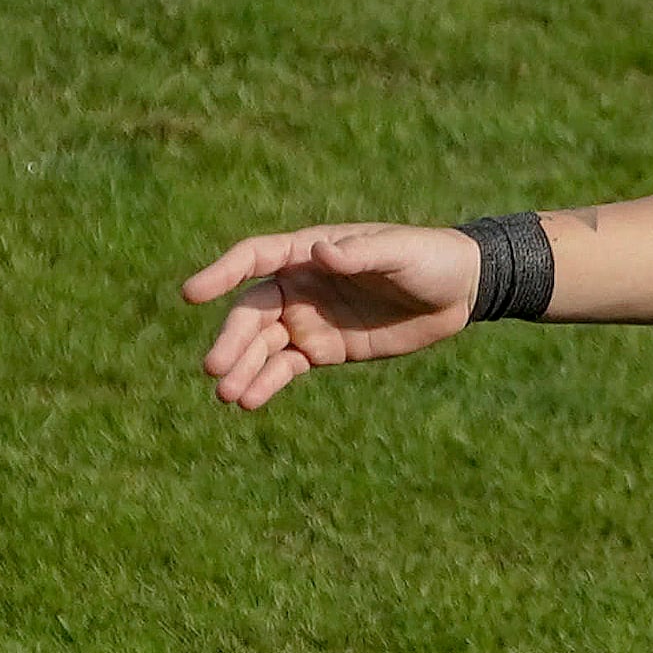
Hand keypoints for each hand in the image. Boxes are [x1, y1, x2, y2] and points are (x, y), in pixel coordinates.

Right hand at [184, 222, 483, 410]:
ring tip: (226, 394)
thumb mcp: (398, 252)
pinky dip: (266, 383)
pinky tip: (249, 401)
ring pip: (263, 345)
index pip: (253, 258)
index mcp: (308, 251)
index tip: (192, 294)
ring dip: (242, 368)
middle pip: (252, 312)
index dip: (221, 274)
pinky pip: (286, 367)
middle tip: (213, 368)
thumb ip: (359, 254)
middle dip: (232, 339)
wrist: (459, 291)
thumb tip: (319, 252)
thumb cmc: (428, 257)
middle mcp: (299, 285)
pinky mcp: (325, 350)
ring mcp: (309, 319)